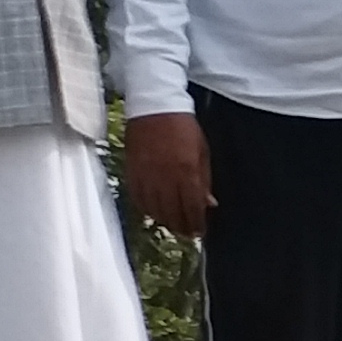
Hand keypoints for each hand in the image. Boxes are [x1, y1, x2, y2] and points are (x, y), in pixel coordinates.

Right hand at [122, 111, 212, 238]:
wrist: (155, 107)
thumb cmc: (183, 128)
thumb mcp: (202, 151)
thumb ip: (205, 180)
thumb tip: (209, 205)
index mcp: (187, 171)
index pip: (192, 207)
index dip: (196, 224)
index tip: (201, 232)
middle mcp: (166, 177)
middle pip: (173, 213)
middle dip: (182, 227)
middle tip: (188, 233)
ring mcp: (146, 176)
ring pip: (154, 210)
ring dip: (165, 222)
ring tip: (173, 225)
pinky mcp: (132, 172)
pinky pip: (138, 200)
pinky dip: (147, 210)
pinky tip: (155, 213)